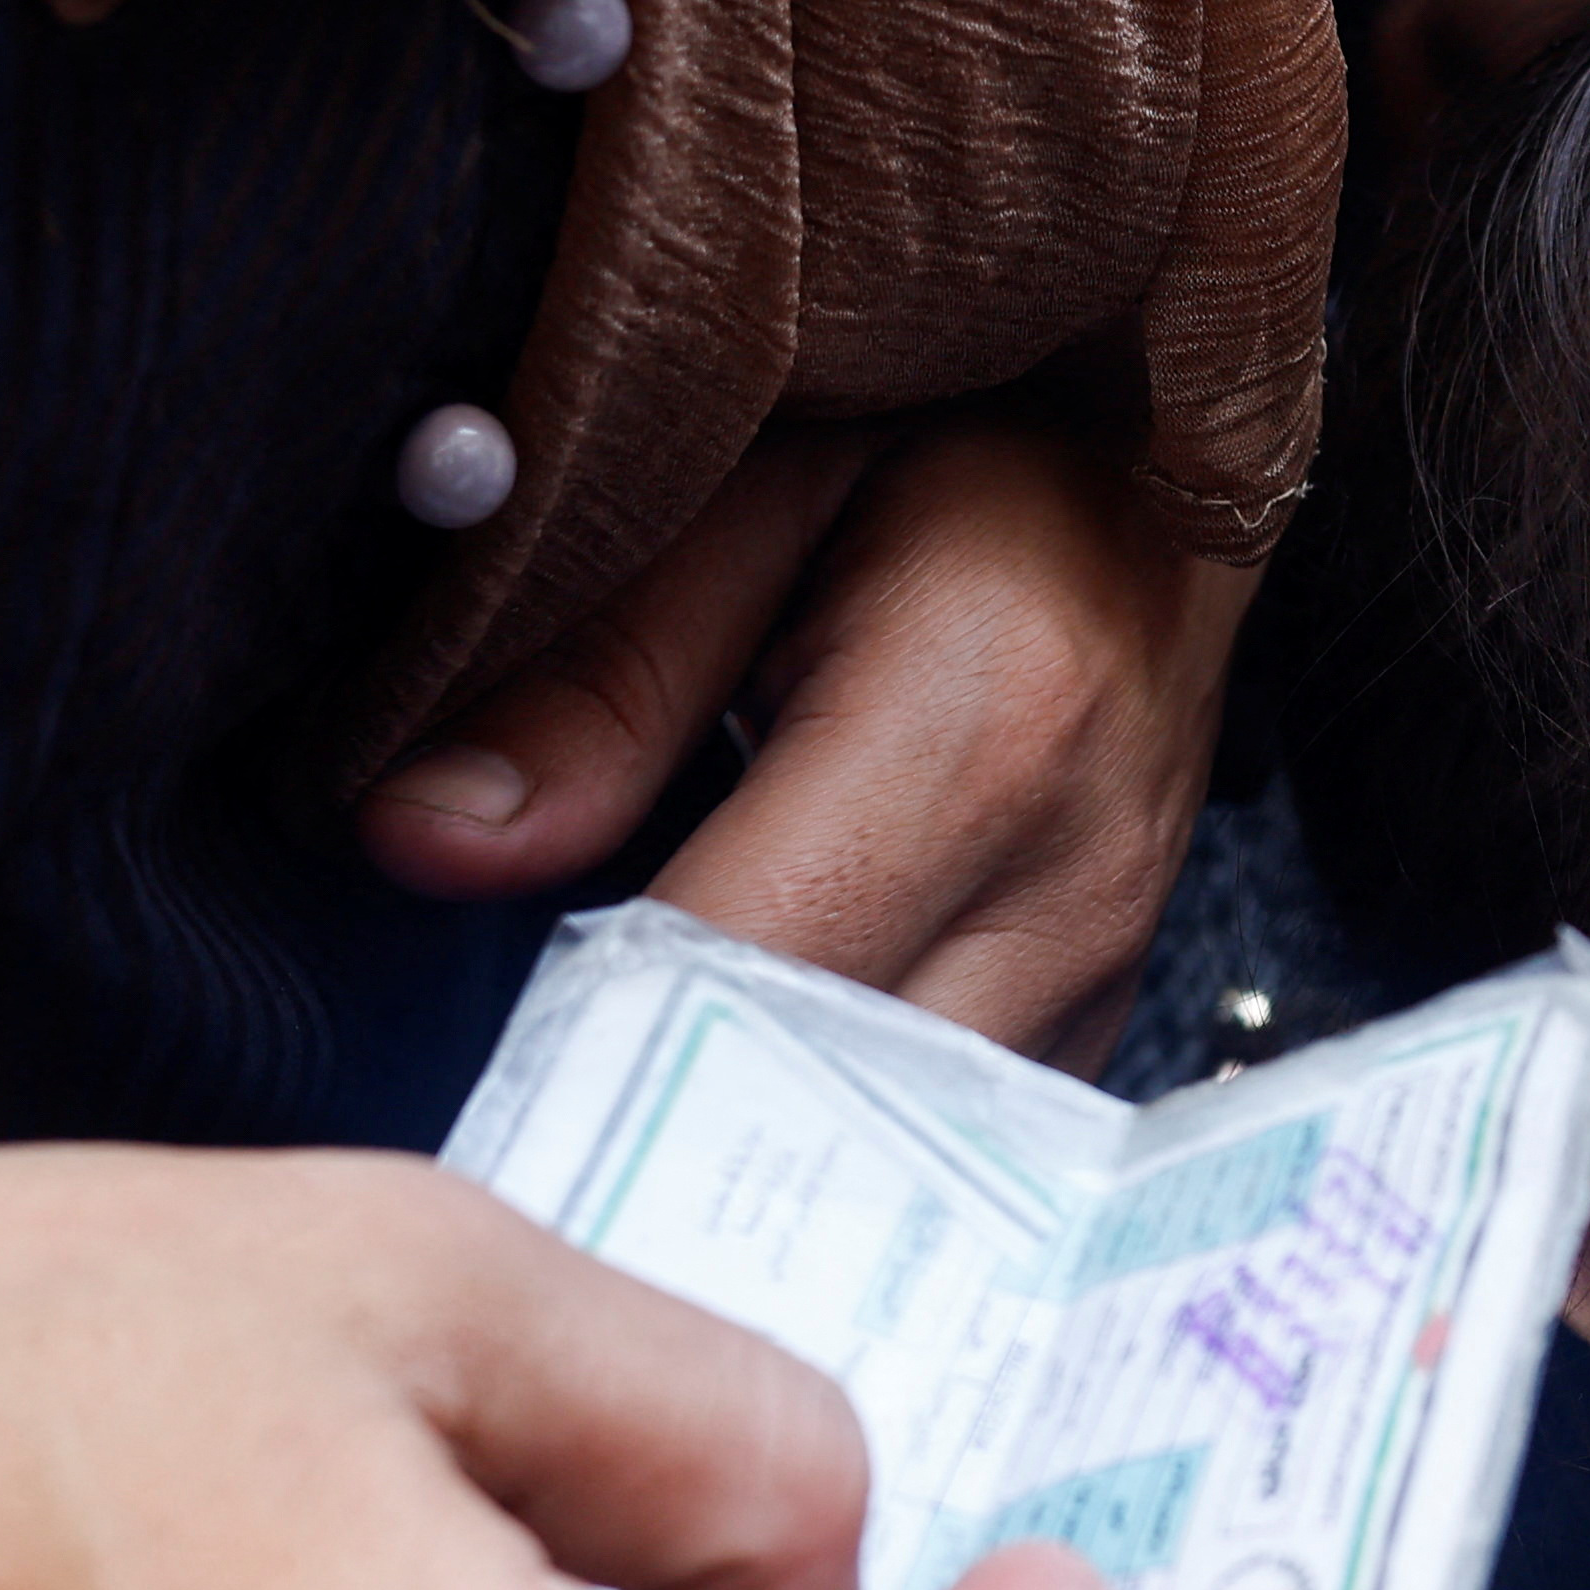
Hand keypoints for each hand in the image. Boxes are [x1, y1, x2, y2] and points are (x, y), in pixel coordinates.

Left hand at [358, 416, 1253, 1070]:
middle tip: (502, 1145)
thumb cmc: (953, 430)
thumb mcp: (750, 485)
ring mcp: (1108, 959)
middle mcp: (1068, 877)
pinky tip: (732, 1087)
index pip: (746, 972)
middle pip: (829, 1110)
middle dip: (653, 1140)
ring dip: (744, 1151)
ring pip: (898, 1159)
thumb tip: (423, 840)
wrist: (1165, 449)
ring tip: (602, 1128)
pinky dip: (830, 1134)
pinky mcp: (1108, 1002)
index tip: (454, 1084)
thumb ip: (594, 673)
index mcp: (978, 726)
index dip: (585, 1049)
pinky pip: (949, 1139)